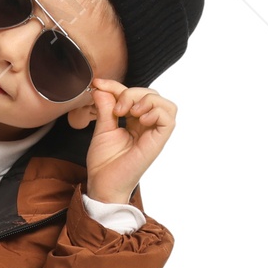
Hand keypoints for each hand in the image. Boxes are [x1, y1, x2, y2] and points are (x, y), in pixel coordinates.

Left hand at [84, 79, 176, 206]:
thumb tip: (100, 88)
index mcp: (135, 121)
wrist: (104, 183)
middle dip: (131, 93)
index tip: (98, 84)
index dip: (116, 86)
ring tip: (129, 112)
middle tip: (116, 108)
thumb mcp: (102, 129)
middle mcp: (147, 125)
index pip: (132, 95)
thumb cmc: (104, 163)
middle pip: (150, 94)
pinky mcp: (159, 140)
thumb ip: (105, 108)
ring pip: (164, 102)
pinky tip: (140, 119)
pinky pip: (169, 117)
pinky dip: (155, 111)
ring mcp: (155, 132)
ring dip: (146, 100)